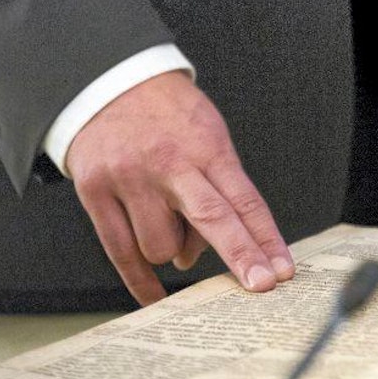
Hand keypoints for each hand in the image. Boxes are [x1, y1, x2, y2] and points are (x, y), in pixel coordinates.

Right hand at [66, 71, 293, 304]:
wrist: (107, 81)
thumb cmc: (168, 116)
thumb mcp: (207, 136)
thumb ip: (215, 190)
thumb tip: (198, 254)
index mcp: (207, 149)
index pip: (245, 201)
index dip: (266, 239)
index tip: (283, 271)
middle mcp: (170, 164)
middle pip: (212, 220)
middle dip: (240, 256)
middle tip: (261, 284)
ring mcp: (130, 179)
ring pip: (162, 247)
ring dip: (173, 251)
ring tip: (168, 222)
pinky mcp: (94, 191)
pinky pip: (120, 251)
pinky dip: (140, 279)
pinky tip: (155, 296)